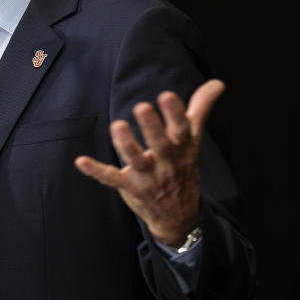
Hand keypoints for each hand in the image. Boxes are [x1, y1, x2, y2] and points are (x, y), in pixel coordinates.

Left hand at [74, 79, 224, 246]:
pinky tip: (81, 161)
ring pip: (136, 160)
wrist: (179, 217)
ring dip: (126, 144)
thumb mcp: (193, 141)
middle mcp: (166, 162)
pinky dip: (96, 171)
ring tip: (117, 126)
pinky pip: (111, 179)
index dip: (175, 114)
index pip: (182, 130)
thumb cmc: (182, 168)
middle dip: (152, 127)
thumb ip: (200, 110)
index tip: (166, 96)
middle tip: (142, 106)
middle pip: (160, 144)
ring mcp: (147, 176)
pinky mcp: (129, 187)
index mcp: (182, 148)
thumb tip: (218, 83)